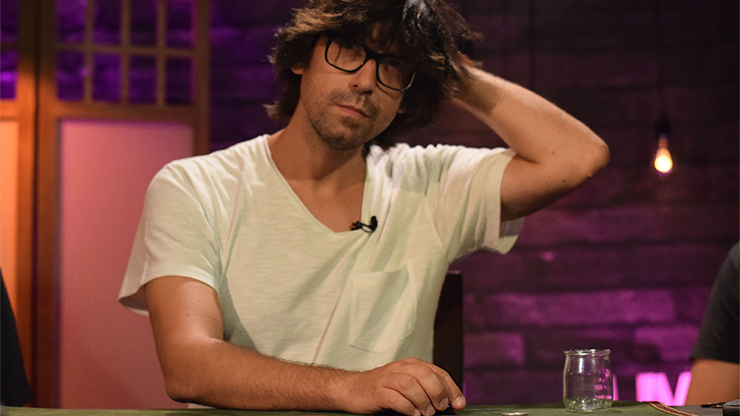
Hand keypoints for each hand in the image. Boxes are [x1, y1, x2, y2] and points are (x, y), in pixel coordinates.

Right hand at [338, 358, 465, 415]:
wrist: (351, 389)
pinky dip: (407, 407)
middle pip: (425, 375)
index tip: (459, 404)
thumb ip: (424, 388)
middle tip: (441, 408)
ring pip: (410, 384)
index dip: (451, 388)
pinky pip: (395, 397)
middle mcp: (400, 368)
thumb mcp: (405, 384)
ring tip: (427, 413)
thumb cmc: (382, 389)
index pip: (437, 372)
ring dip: (423, 400)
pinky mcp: (377, 391)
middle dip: (437, 392)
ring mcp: (387, 378)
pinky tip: (412, 414)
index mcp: (411, 365)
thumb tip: (448, 403)